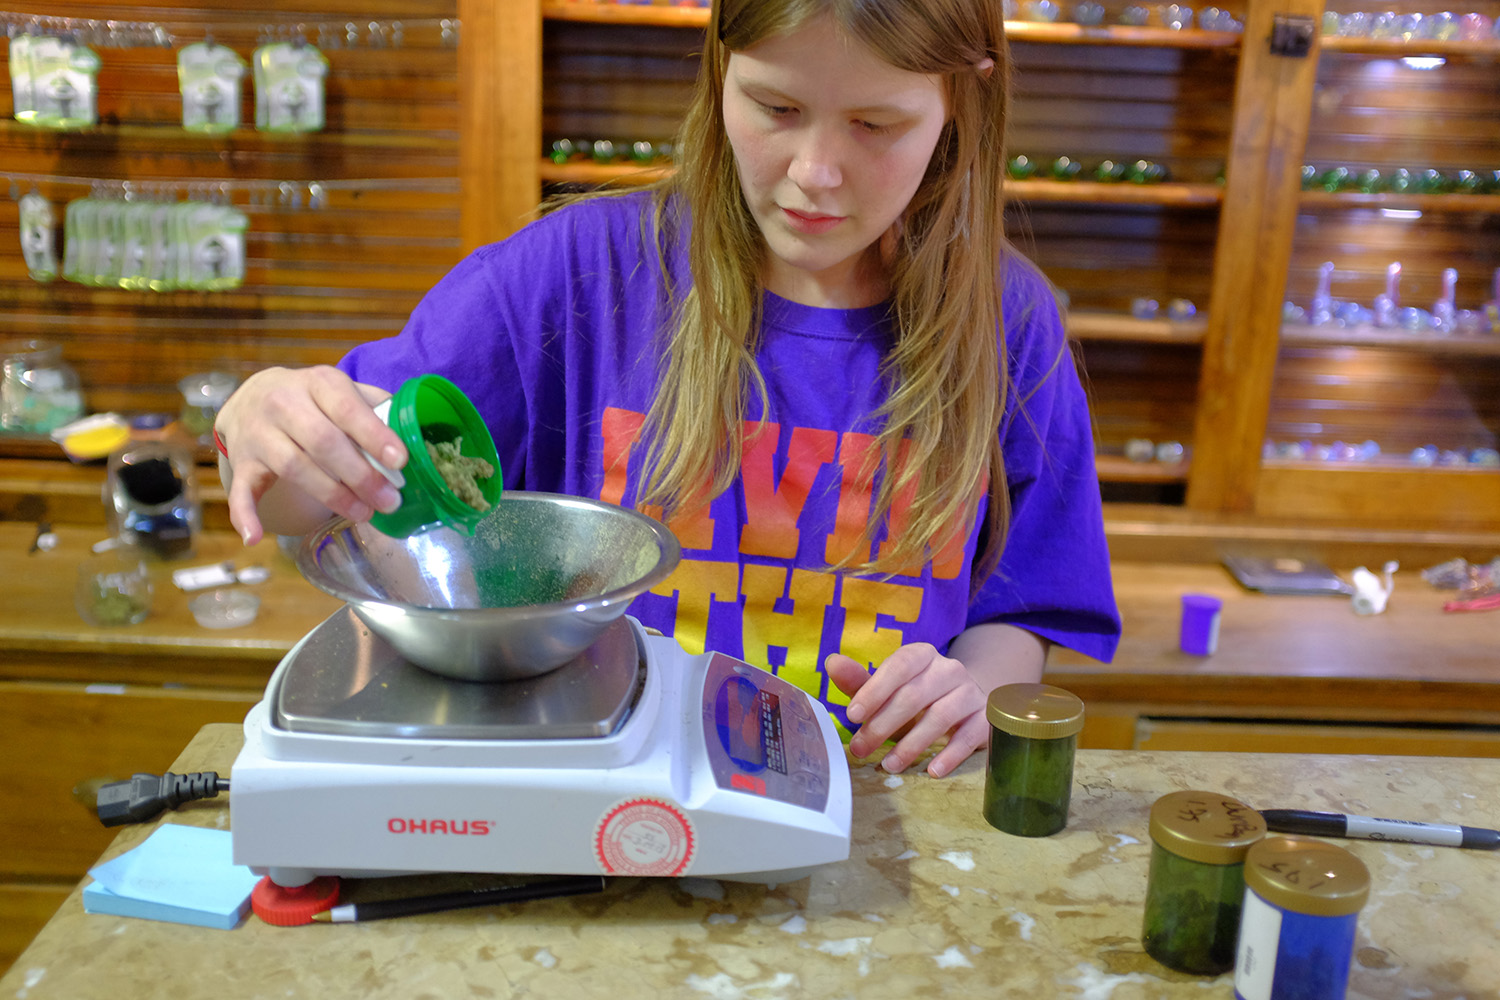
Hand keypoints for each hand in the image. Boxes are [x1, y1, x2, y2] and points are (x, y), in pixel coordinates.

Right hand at [216, 366, 406, 545]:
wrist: (251, 397)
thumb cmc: (313, 399)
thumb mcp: (342, 390)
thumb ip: (375, 406)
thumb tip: (414, 430)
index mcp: (318, 383)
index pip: (347, 408)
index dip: (374, 436)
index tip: (400, 462)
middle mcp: (283, 403)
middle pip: (323, 442)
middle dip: (359, 476)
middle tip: (388, 501)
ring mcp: (259, 433)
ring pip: (294, 467)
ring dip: (331, 496)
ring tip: (363, 513)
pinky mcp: (242, 461)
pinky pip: (240, 490)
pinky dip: (244, 515)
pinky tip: (256, 537)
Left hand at [827, 643, 989, 779]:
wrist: (966, 704)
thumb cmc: (918, 697)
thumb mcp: (888, 690)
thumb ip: (861, 681)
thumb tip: (832, 663)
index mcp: (921, 656)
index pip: (898, 667)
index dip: (874, 690)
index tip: (853, 716)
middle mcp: (948, 668)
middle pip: (914, 695)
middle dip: (883, 725)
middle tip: (861, 749)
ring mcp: (970, 692)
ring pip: (940, 717)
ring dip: (911, 744)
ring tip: (890, 765)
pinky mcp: (984, 718)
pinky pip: (968, 737)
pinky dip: (950, 755)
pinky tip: (932, 771)